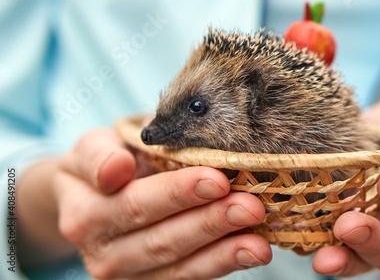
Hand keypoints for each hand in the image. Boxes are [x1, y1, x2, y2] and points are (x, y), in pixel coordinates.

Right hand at [54, 128, 271, 278]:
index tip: (216, 179)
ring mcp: (130, 274)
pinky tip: (251, 252)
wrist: (92, 198)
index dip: (177, 193)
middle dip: (211, 223)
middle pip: (162, 239)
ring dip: (223, 253)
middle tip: (250, 207)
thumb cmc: (104, 163)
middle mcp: (104, 253)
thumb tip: (116, 169)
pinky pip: (189, 277)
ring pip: (180, 267)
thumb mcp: (92, 148)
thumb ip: (99, 156)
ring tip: (259, 242)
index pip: (136, 203)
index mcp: (85, 214)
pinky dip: (222, 264)